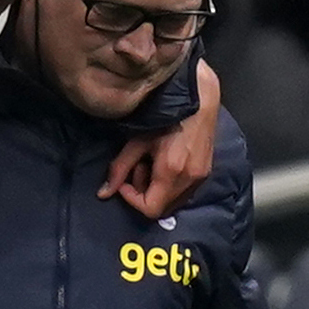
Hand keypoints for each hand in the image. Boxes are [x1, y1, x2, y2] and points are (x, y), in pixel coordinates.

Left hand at [104, 61, 221, 218]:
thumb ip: (119, 168)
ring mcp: (201, 178)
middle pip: (162, 208)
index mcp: (171, 172)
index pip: (151, 209)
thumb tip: (103, 194)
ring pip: (173, 202)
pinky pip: (183, 192)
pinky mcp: (206, 173)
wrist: (199, 99)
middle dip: (144, 194)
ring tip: (152, 164)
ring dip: (157, 190)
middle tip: (138, 168)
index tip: (125, 181)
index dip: (132, 200)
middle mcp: (189, 180)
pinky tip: (165, 163)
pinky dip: (170, 186)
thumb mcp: (137, 140)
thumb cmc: (164, 115)